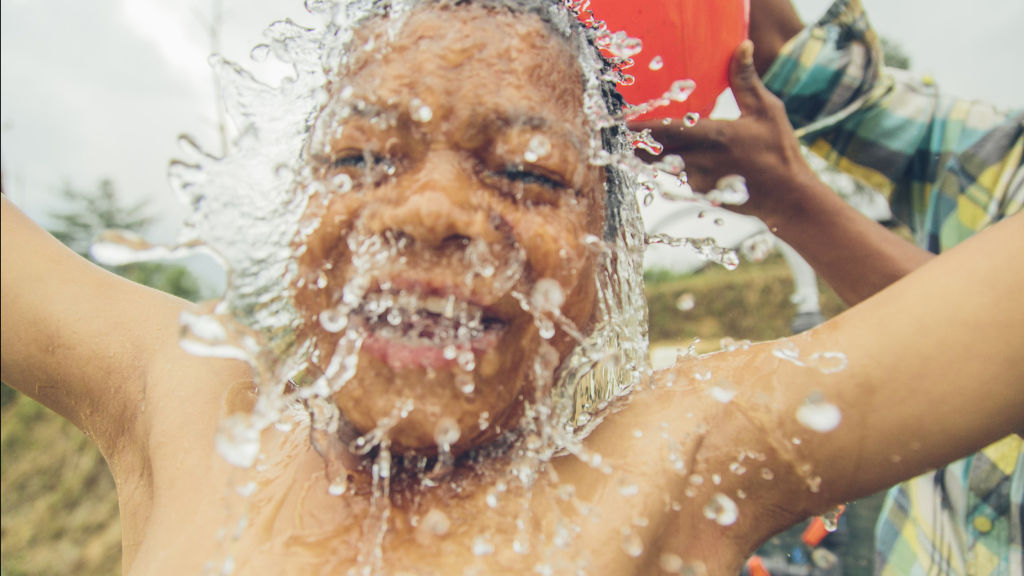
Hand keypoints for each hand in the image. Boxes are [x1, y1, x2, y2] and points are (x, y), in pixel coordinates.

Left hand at [631, 40, 818, 229]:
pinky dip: (663, 165)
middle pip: (651, 151)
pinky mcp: (698, 193)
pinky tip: (659, 155)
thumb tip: (742, 46)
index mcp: (712, 136)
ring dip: (645, 153)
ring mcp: (696, 180)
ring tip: (630, 141)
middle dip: (632, 141)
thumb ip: (745, 80)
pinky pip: (673, 176)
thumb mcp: (766, 111)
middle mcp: (698, 161)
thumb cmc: (779, 151)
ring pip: (659, 165)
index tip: (619, 121)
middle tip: (617, 130)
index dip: (636, 128)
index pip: (662, 131)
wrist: (789, 197)